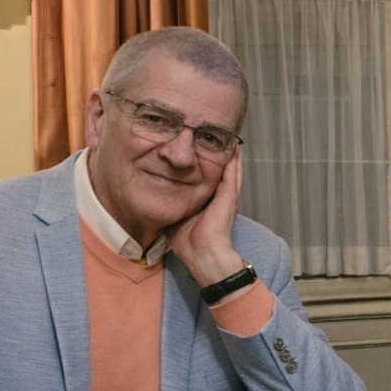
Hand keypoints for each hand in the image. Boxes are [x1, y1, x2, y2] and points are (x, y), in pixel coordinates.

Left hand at [166, 149, 244, 287]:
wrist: (202, 255)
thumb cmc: (189, 242)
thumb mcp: (176, 215)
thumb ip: (171, 202)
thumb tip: (156, 193)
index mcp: (210, 200)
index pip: (209, 175)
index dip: (207, 161)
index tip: (202, 146)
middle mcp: (221, 196)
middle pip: (223, 168)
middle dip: (221, 152)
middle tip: (221, 135)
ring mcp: (227, 196)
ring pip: (231, 168)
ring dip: (230, 153)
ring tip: (229, 136)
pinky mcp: (229, 197)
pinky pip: (232, 174)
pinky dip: (234, 161)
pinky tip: (233, 147)